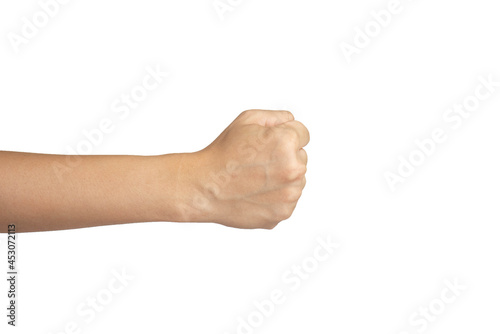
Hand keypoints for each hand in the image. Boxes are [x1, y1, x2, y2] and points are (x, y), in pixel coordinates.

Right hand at [191, 109, 309, 228]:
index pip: (303, 134)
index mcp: (287, 142)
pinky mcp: (283, 213)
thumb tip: (292, 122)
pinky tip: (254, 193)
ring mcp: (289, 194)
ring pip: (296, 181)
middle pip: (301, 158)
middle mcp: (294, 169)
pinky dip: (275, 198)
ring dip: (282, 179)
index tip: (267, 144)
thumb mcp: (246, 120)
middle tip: (257, 162)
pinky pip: (287, 200)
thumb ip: (276, 116)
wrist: (204, 187)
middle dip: (285, 158)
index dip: (283, 136)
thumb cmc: (222, 153)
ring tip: (254, 179)